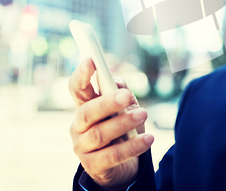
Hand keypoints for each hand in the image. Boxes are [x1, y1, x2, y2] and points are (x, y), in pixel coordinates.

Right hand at [68, 58, 153, 189]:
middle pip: (88, 112)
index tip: (91, 60)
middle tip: (127, 95)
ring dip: (123, 122)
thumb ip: (119, 91)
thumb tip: (116, 83)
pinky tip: (149, 139)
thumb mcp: (123, 107)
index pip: (77, 89)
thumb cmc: (122, 129)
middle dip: (107, 102)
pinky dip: (133, 147)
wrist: (124, 165)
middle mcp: (79, 126)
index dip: (81, 74)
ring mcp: (83, 147)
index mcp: (85, 106)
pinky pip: (113, 156)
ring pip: (100, 134)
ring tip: (144, 114)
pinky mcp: (94, 166)